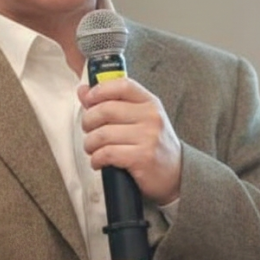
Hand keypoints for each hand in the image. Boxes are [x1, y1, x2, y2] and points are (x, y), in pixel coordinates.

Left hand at [78, 78, 181, 204]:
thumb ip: (111, 103)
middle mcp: (151, 117)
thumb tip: (83, 90)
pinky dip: (96, 159)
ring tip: (92, 148)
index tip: (88, 100)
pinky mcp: (143, 157)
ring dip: (90, 143)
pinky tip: (98, 161)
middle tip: (88, 130)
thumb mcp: (139, 119)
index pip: (122, 85)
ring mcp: (148, 137)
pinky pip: (107, 153)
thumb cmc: (153, 144)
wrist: (177, 174)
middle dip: (88, 121)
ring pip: (102, 134)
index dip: (99, 90)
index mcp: (150, 103)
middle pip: (106, 109)